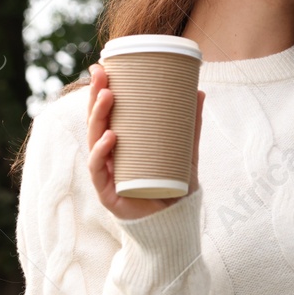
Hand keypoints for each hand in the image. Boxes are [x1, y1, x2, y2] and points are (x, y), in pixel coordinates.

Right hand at [86, 62, 203, 220]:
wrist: (175, 227)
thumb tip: (199, 90)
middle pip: (95, 122)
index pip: (105, 114)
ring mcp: (106, 174)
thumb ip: (190, 126)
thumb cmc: (175, 189)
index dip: (98, 91)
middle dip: (95, 96)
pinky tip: (110, 138)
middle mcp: (109, 157)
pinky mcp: (108, 194)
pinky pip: (99, 171)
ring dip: (97, 117)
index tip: (102, 67)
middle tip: (102, 74)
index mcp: (121, 145)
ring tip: (108, 97)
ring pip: (94, 141)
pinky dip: (102, 154)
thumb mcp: (186, 153)